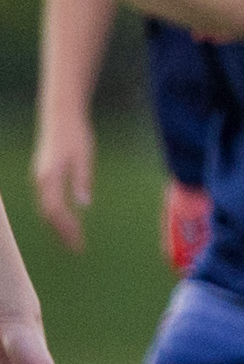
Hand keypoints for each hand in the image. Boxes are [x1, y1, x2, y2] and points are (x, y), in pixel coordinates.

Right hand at [27, 118, 84, 250]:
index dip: (66, 230)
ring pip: (46, 209)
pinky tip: (66, 221)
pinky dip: (56, 215)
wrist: (60, 115)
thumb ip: (82, 180)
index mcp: (49, 177)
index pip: (56, 211)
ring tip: (72, 240)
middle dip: (61, 233)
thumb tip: (84, 205)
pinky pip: (47, 201)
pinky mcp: (43, 175)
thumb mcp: (84, 157)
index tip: (78, 243)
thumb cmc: (76, 134)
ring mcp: (40, 178)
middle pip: (48, 214)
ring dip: (58, 226)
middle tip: (76, 249)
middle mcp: (40, 180)